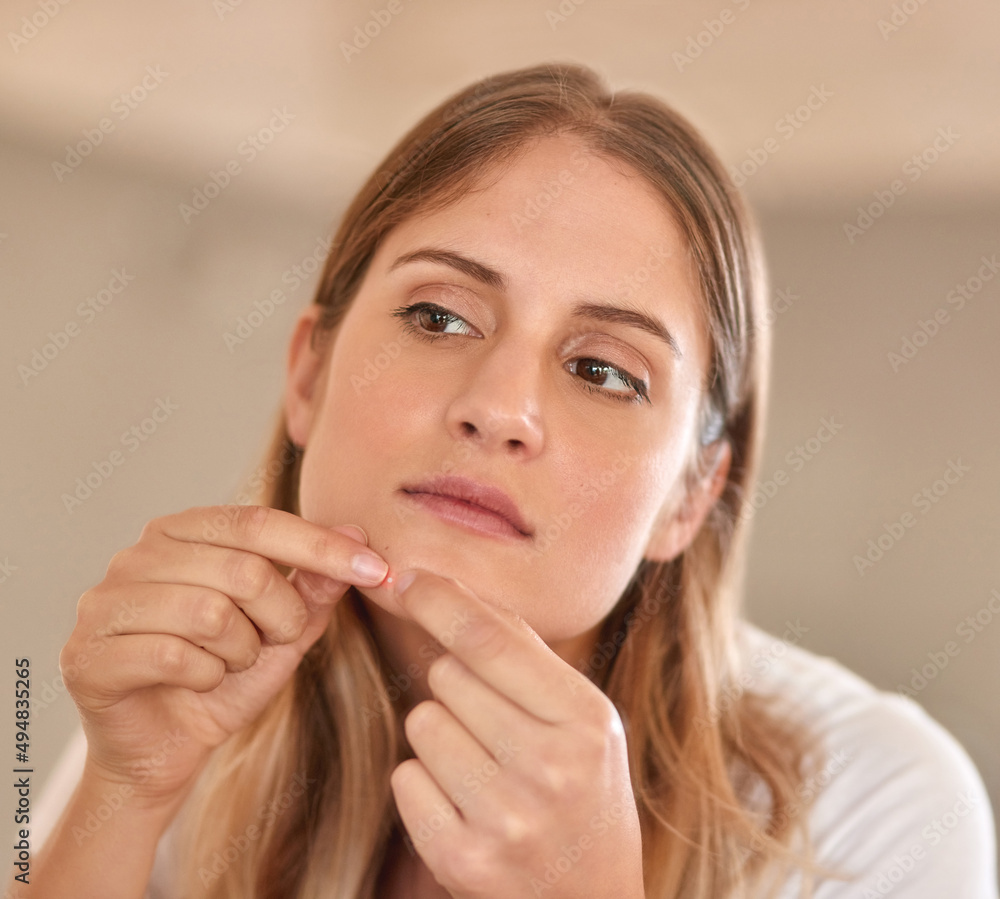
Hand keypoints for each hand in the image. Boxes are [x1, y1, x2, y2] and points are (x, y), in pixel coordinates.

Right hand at [61, 504, 389, 803]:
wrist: (166, 750)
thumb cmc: (224, 678)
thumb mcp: (283, 630)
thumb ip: (313, 584)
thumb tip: (356, 533)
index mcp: (184, 530)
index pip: (260, 521)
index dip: (323, 546)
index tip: (379, 569)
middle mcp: (139, 553)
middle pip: (243, 569)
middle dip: (279, 616)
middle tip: (273, 641)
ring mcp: (106, 600)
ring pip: (211, 612)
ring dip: (241, 651)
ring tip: (229, 662)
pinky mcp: (88, 652)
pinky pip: (175, 656)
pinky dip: (206, 678)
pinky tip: (197, 683)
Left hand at [388, 570, 643, 898]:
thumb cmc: (583, 790)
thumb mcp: (581, 717)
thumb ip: (524, 653)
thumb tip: (448, 588)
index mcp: (586, 720)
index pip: (491, 640)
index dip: (440, 600)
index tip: (407, 576)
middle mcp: (550, 768)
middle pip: (446, 676)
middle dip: (458, 687)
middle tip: (496, 726)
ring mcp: (505, 819)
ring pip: (422, 722)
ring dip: (441, 735)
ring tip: (486, 769)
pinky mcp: (461, 860)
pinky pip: (406, 777)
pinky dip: (425, 783)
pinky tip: (466, 805)